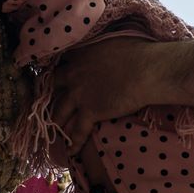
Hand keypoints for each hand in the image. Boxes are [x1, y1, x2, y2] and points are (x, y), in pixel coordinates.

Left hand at [50, 36, 167, 151]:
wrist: (146, 70)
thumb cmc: (138, 52)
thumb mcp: (113, 40)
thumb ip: (101, 46)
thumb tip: (104, 47)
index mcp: (79, 54)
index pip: (61, 62)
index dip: (60, 69)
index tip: (60, 75)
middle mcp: (74, 74)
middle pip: (53, 86)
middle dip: (49, 94)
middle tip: (47, 101)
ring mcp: (79, 95)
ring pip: (59, 111)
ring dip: (56, 122)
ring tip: (52, 130)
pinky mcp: (90, 112)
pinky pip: (78, 132)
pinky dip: (74, 143)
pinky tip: (70, 152)